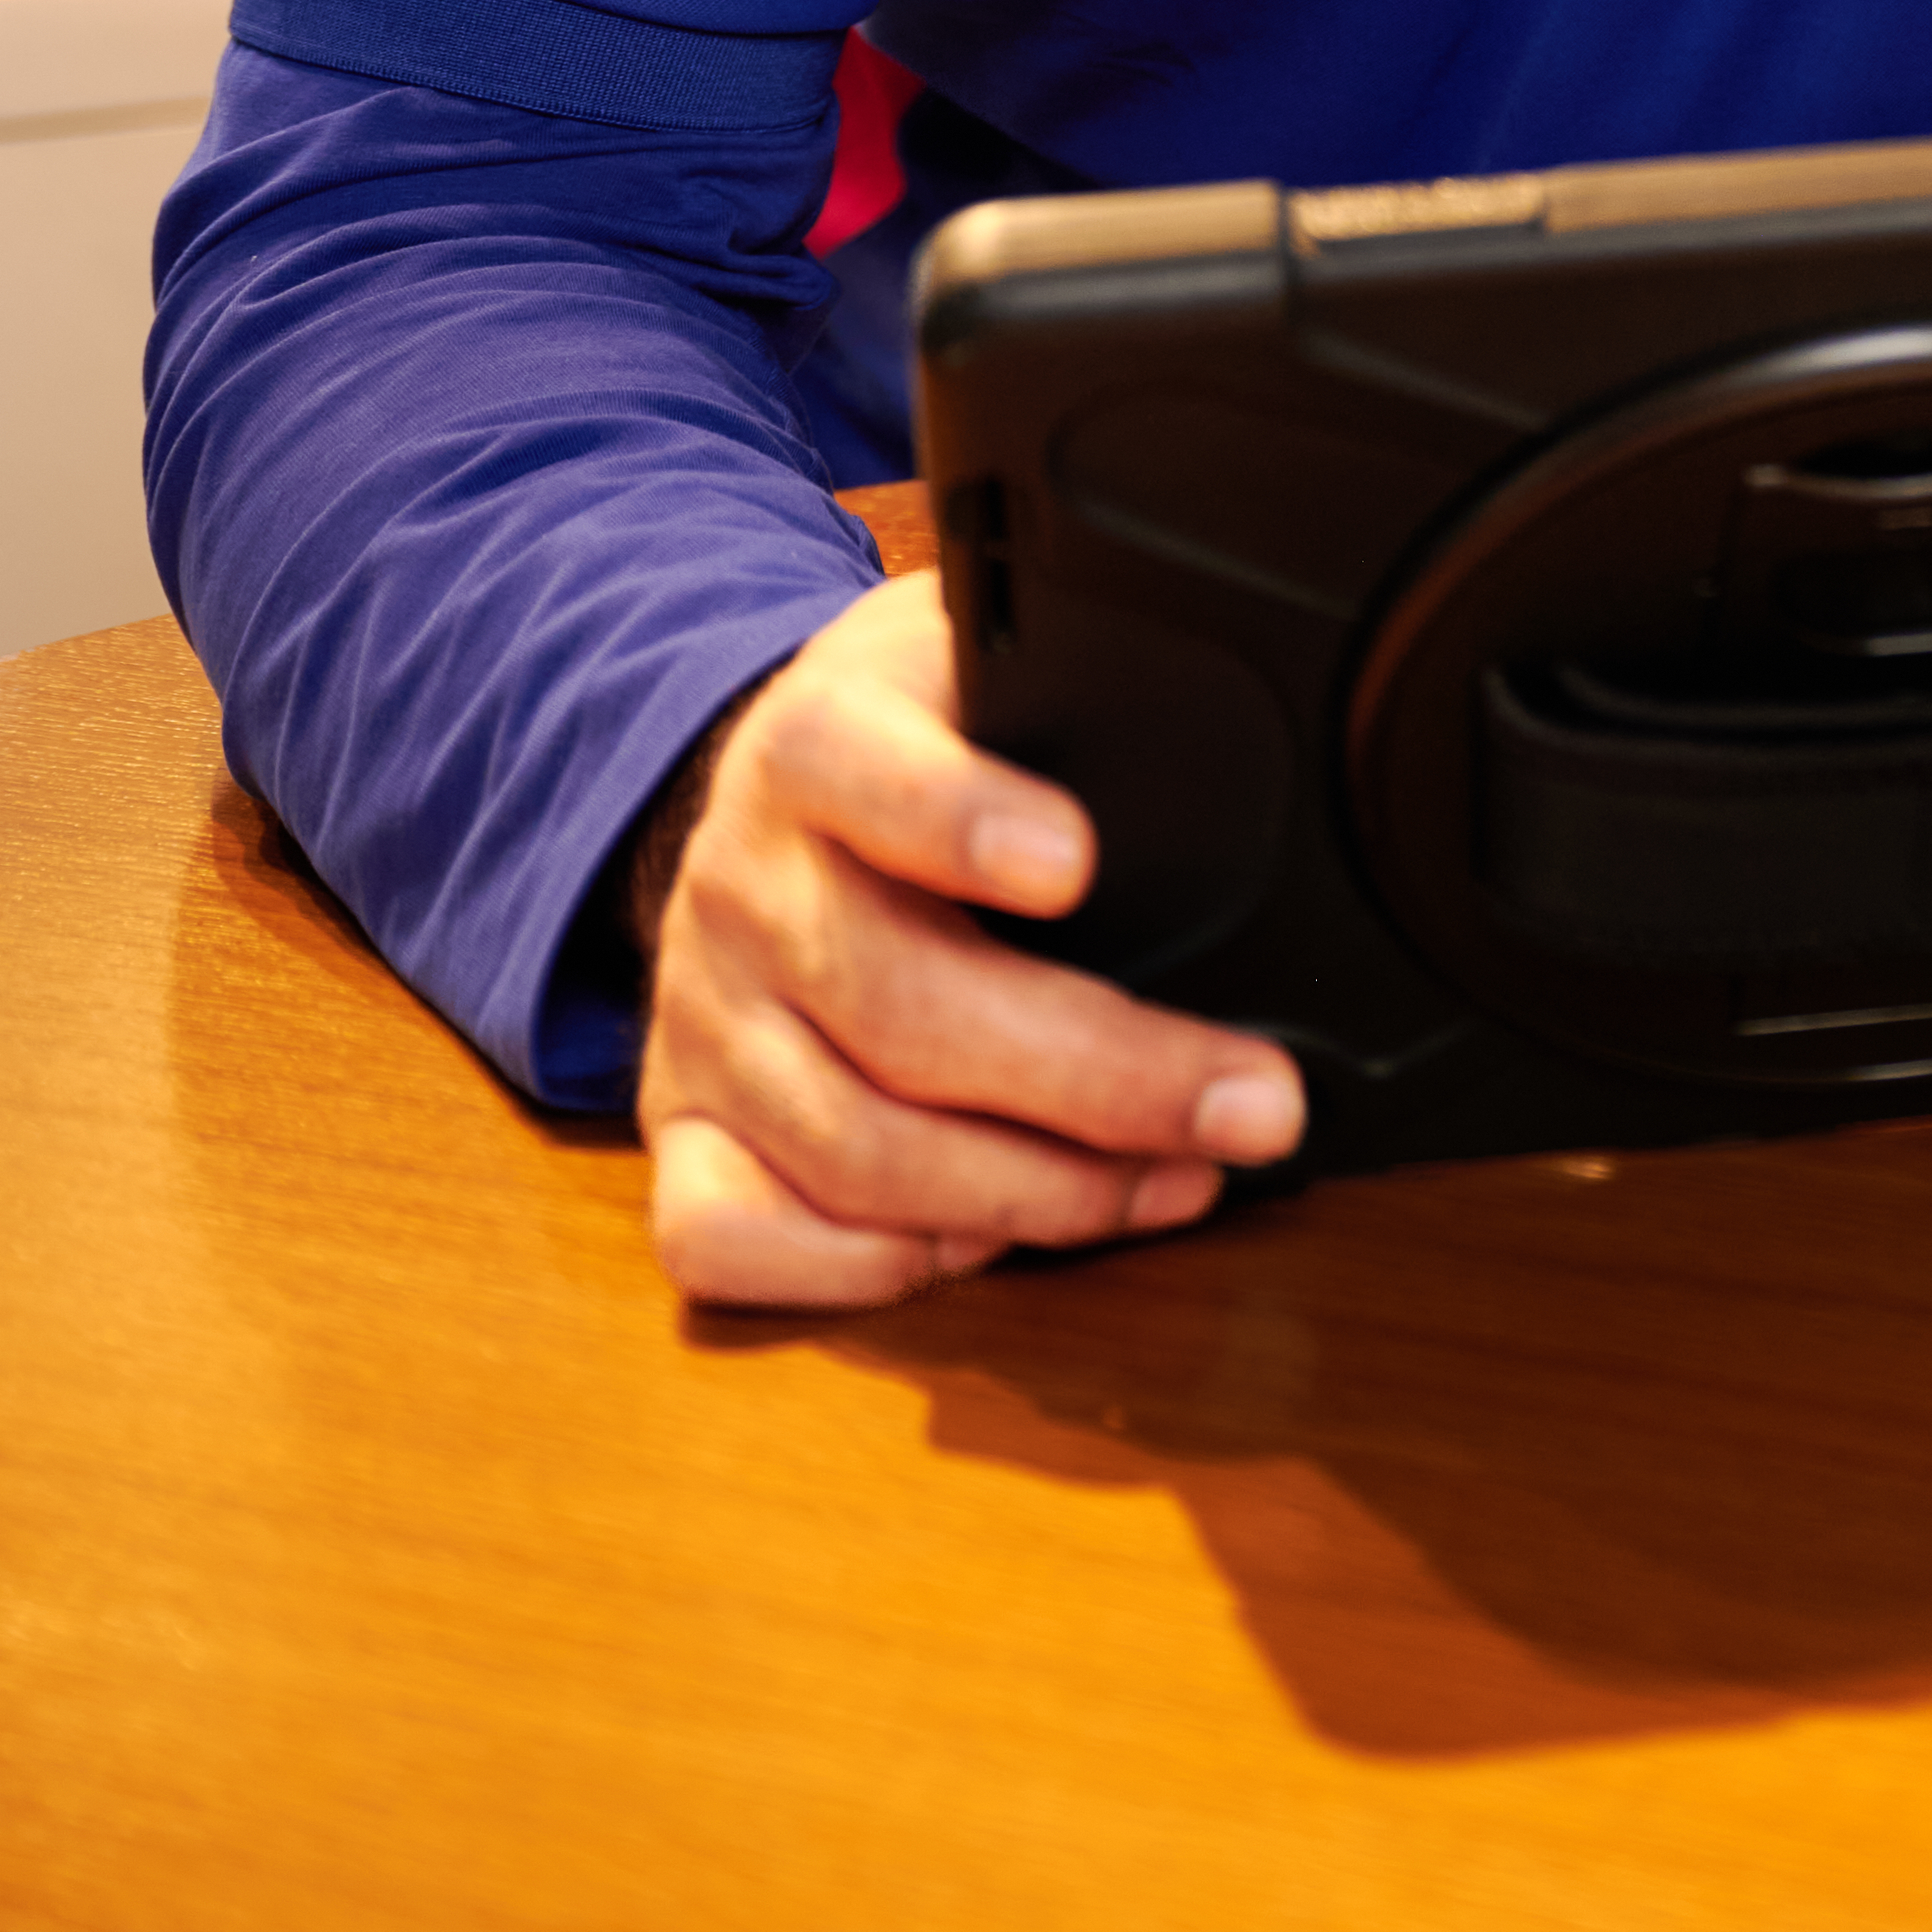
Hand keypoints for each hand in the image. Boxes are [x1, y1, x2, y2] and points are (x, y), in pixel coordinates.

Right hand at [635, 564, 1305, 1308]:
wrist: (761, 795)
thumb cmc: (915, 738)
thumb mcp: (981, 664)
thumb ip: (1071, 697)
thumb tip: (1224, 762)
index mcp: (814, 745)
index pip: (859, 768)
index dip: (959, 818)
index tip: (1077, 860)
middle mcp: (743, 886)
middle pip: (902, 1005)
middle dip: (1106, 1077)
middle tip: (1254, 1105)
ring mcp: (701, 1020)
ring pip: (850, 1148)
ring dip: (1037, 1193)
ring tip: (1180, 1180)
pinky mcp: (677, 1128)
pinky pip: (724, 1236)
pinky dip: (865, 1267)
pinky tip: (981, 1243)